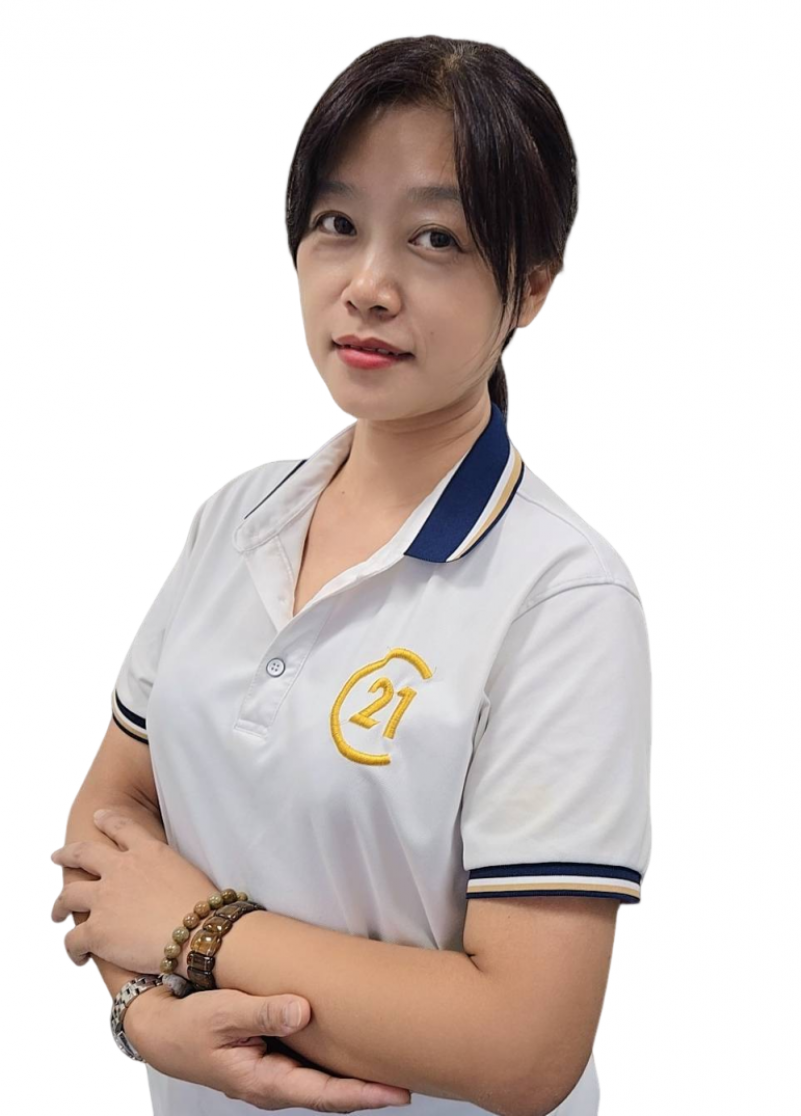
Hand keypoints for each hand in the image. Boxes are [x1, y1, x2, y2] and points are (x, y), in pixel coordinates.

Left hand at [50, 808, 217, 974]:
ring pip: (69, 895)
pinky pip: (73, 940)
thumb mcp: (187, 871)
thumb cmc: (206, 907)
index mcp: (147, 851)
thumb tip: (166, 880)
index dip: (107, 820)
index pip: (120, 826)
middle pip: (83, 853)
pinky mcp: (97, 930)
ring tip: (58, 912)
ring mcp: (105, 898)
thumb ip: (168, 869)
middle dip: (67, 854)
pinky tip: (79, 956)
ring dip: (60, 905)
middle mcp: (121, 869)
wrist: (201, 932)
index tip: (98, 816)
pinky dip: (73, 949)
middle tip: (57, 856)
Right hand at [124, 984, 412, 1110]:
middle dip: (370, 1092)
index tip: (398, 1094)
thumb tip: (304, 1010)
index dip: (363, 1095)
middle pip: (330, 1095)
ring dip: (355, 1079)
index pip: (324, 1095)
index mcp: (264, 1081)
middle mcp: (273, 1084)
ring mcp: (273, 1074)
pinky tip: (355, 1051)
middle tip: (413, 1080)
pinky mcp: (271, 1059)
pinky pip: (310, 1068)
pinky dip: (336, 1064)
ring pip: (322, 1082)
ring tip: (394, 1067)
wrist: (159, 1028)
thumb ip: (263, 1012)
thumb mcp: (223, 1013)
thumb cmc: (188, 1023)